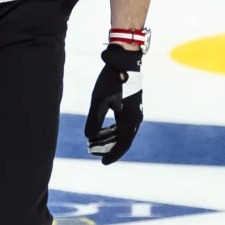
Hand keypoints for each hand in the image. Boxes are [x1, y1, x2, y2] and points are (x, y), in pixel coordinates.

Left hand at [84, 44, 143, 163]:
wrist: (124, 62)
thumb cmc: (112, 80)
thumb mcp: (99, 101)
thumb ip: (94, 120)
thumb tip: (89, 137)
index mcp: (130, 119)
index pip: (123, 143)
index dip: (113, 154)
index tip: (102, 162)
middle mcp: (135, 117)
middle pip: (123, 139)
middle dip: (108, 147)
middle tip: (93, 152)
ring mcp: (134, 112)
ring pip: (123, 132)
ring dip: (109, 139)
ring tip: (94, 142)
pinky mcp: (131, 106)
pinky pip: (123, 124)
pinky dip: (113, 130)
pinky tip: (102, 130)